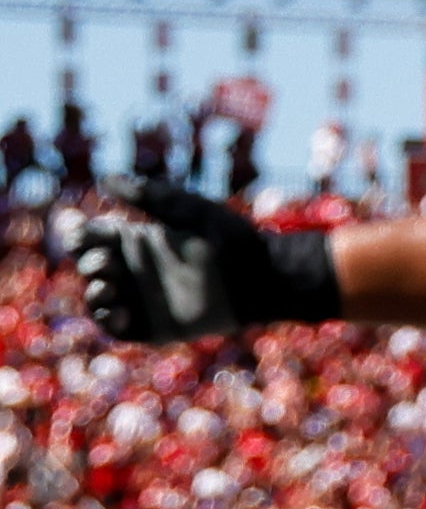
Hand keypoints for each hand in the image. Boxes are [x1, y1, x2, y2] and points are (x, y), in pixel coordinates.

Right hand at [63, 181, 334, 343]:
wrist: (262, 276)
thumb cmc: (230, 238)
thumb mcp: (189, 210)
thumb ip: (150, 196)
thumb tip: (105, 178)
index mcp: (137, 240)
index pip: (93, 239)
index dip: (81, 236)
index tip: (82, 233)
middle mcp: (134, 270)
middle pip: (91, 268)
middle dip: (89, 263)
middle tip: (106, 261)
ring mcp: (140, 298)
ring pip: (99, 299)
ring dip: (94, 293)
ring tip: (108, 285)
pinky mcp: (151, 326)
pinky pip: (118, 329)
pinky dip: (109, 321)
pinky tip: (118, 311)